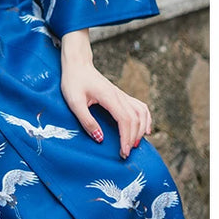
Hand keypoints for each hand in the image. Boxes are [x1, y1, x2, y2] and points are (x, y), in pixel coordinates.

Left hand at [60, 30, 151, 158]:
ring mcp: (121, 95)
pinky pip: (140, 107)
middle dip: (133, 139)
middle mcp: (119, 95)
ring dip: (141, 130)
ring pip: (141, 113)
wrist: (77, 64)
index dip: (126, 138)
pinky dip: (145, 119)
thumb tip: (100, 139)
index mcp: (109, 97)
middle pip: (135, 119)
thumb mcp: (74, 102)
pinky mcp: (121, 95)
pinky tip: (144, 129)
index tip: (123, 152)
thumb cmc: (73, 81)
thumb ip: (86, 120)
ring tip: (135, 144)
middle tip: (125, 154)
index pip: (125, 120)